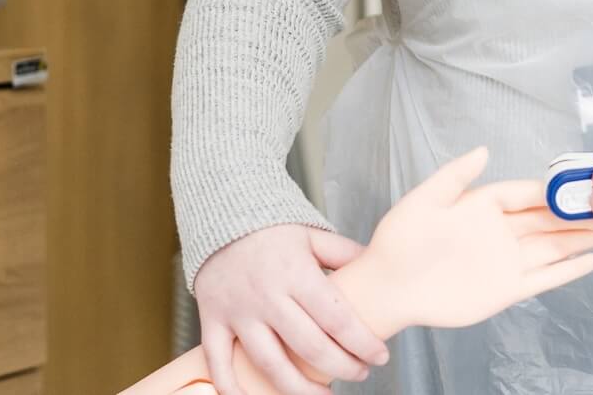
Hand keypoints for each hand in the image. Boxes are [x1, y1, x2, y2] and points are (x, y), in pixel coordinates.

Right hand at [193, 223, 389, 394]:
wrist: (222, 215)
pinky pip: (220, 363)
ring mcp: (238, 312)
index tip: (379, 356)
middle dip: (341, 367)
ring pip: (270, 365)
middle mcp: (268, 296)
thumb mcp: (312, 234)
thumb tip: (377, 268)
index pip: (337, 318)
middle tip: (360, 374)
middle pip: (310, 347)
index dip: (362, 343)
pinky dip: (232, 389)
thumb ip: (343, 254)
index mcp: (297, 274)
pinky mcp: (213, 321)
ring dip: (299, 389)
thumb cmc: (272, 228)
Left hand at [334, 146, 592, 335]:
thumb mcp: (425, 199)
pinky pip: (544, 278)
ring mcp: (506, 261)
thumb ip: (456, 175)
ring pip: (553, 247)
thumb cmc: (400, 239)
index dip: (554, 189)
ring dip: (582, 238)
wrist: (387, 288)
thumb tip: (485, 149)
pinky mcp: (506, 290)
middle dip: (579, 212)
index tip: (582, 182)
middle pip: (548, 220)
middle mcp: (500, 231)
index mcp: (483, 205)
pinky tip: (592, 260)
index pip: (527, 193)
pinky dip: (568, 271)